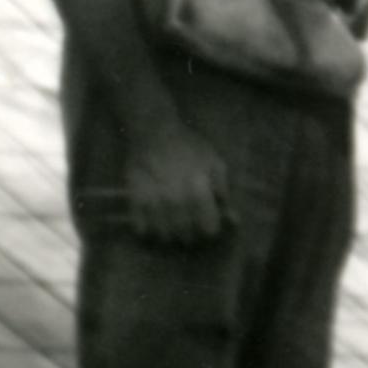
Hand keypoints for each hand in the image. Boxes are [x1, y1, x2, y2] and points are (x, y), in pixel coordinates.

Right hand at [112, 128, 230, 244]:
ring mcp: (153, 196)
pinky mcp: (134, 194)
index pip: (208, 226)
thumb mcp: (215, 163)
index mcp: (199, 188)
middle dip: (190, 238)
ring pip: (161, 232)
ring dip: (168, 238)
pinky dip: (144, 230)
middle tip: (190, 237)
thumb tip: (233, 219)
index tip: (208, 232)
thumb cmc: (189, 146)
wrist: (154, 129)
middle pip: (185, 232)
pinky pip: (138, 223)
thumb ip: (224, 191)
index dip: (210, 232)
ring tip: (171, 235)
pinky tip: (149, 229)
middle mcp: (176, 195)